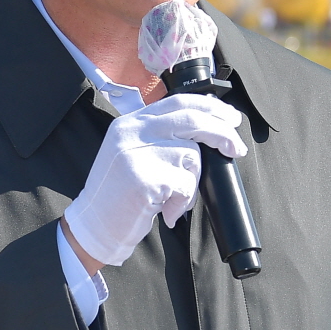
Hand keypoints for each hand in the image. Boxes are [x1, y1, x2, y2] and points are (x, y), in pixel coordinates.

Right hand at [63, 94, 246, 266]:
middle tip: (237, 148)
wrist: (93, 227)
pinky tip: (166, 211)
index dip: (210, 107)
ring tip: (173, 198)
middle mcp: (132, 132)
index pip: (178, 102)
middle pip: (192, 121)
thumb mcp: (132, 153)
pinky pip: (185, 185)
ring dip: (192, 183)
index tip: (230, 117)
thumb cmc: (119, 194)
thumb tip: (207, 128)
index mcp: (131, 122)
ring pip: (192, 157)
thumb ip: (159, 137)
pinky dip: (182, 202)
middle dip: (222, 133)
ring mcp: (136, 154)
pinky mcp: (144, 179)